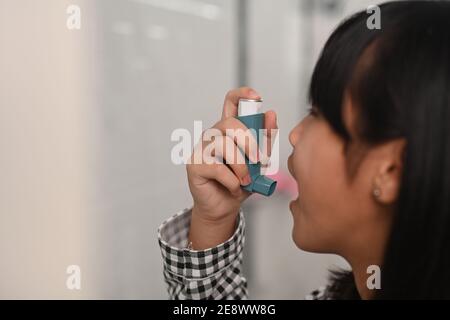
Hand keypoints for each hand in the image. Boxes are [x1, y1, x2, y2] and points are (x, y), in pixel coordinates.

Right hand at [186, 87, 277, 248]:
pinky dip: (232, 180)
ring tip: (246, 179)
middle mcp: (213, 135)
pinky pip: (217, 167)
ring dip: (241, 165)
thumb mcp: (260, 162)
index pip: (231, 103)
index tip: (256, 97)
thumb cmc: (241, 183)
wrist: (225, 208)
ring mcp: (202, 149)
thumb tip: (271, 115)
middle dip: (249, 142)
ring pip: (223, 145)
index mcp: (229, 131)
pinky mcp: (194, 165)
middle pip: (229, 124)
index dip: (242, 95)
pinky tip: (233, 187)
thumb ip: (266, 140)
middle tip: (260, 160)